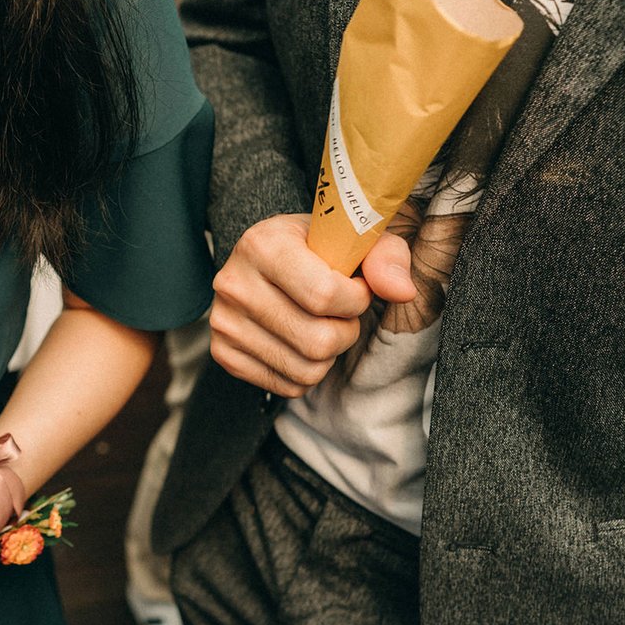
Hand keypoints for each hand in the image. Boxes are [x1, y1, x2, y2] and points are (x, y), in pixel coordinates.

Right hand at [209, 213, 414, 396]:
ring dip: (329, 355)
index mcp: (262, 244)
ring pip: (305, 369)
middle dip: (345, 332)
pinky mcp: (222, 352)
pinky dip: (307, 373)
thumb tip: (402, 293)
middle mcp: (234, 284)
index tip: (357, 289)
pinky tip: (302, 342)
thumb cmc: (317, 248)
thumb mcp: (354, 238)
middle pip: (316, 341)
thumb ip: (386, 257)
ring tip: (322, 326)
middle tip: (341, 314)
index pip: (323, 295)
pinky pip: (286, 386)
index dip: (356, 301)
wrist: (267, 259)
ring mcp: (223, 321)